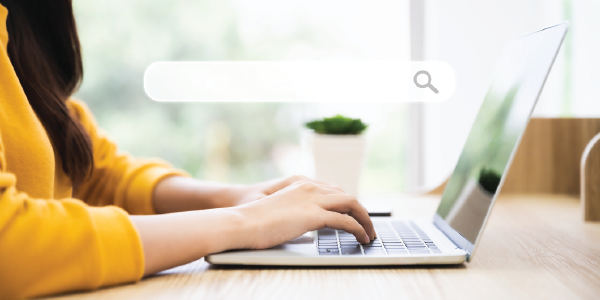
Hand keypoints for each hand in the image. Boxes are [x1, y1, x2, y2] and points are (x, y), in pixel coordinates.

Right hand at [135, 180, 373, 275]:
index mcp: (300, 184)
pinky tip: (362, 238)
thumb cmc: (253, 221)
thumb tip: (305, 226)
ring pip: (352, 204)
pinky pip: (346, 220)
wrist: (240, 222)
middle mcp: (310, 187)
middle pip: (346, 195)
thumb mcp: (278, 212)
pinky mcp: (314, 215)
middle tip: (367, 224)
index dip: (346, 202)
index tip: (354, 214)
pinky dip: (358, 229)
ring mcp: (313, 199)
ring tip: (370, 233)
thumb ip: (294, 213)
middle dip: (360, 210)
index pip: (333, 189)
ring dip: (365, 219)